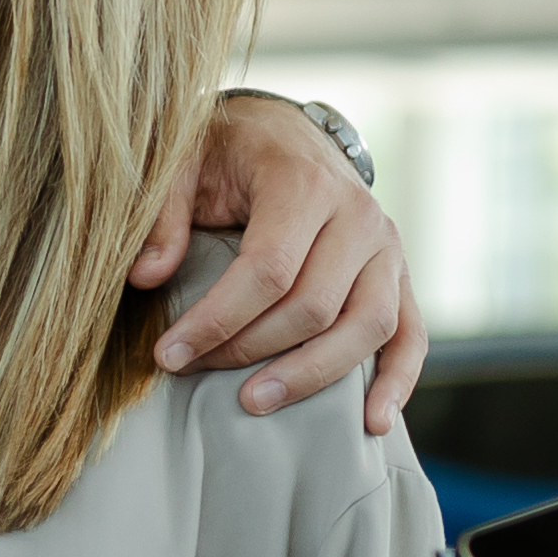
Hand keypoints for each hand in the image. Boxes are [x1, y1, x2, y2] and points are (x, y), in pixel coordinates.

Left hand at [135, 93, 425, 436]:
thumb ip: (163, 215)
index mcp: (304, 183)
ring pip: (367, 327)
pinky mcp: (399, 276)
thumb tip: (146, 277)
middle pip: (314, 306)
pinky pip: (411, 334)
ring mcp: (387, 249)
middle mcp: (358, 215)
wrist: (285, 133)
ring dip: (311, 375)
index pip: (269, 270)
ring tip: (254, 403)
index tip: (167, 355)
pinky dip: (398, 381)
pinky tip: (371, 423)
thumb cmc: (229, 153)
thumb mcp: (184, 162)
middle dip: (247, 349)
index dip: (217, 321)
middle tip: (192, 371)